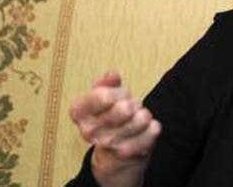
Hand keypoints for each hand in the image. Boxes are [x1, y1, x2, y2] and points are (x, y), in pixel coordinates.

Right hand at [69, 72, 160, 186]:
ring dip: (143, 115)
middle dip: (132, 103)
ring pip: (141, 118)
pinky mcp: (130, 152)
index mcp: (80, 113)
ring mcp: (109, 144)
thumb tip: (112, 75)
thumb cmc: (109, 119)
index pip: (104, 96)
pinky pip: (153, 130)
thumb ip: (106, 84)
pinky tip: (143, 131)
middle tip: (128, 107)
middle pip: (125, 108)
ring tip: (136, 119)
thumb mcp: (103, 98)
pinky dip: (153, 127)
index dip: (116, 93)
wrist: (113, 156)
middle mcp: (90, 131)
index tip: (114, 96)